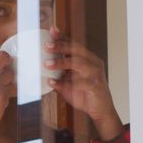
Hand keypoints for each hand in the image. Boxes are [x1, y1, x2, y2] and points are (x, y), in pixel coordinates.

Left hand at [44, 26, 123, 140]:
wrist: (101, 111)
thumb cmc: (85, 95)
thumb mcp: (68, 84)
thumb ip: (58, 76)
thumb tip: (40, 72)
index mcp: (86, 59)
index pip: (74, 45)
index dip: (63, 37)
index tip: (51, 30)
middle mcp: (93, 63)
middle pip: (77, 49)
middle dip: (61, 46)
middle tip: (46, 46)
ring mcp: (95, 73)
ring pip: (79, 62)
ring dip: (62, 62)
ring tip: (47, 64)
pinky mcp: (96, 85)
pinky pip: (80, 82)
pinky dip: (65, 83)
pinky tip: (53, 83)